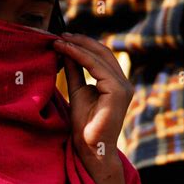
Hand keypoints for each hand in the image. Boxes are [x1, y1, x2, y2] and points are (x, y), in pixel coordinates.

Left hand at [53, 33, 133, 178]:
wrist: (90, 148)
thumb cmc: (84, 126)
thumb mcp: (77, 91)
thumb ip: (75, 71)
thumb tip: (67, 51)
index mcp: (117, 83)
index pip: (101, 57)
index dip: (83, 45)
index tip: (63, 39)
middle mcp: (124, 83)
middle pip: (103, 52)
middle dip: (80, 41)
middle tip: (60, 35)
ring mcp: (123, 86)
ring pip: (100, 57)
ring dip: (77, 46)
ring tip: (59, 41)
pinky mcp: (118, 91)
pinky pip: (96, 67)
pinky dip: (79, 56)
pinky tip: (65, 51)